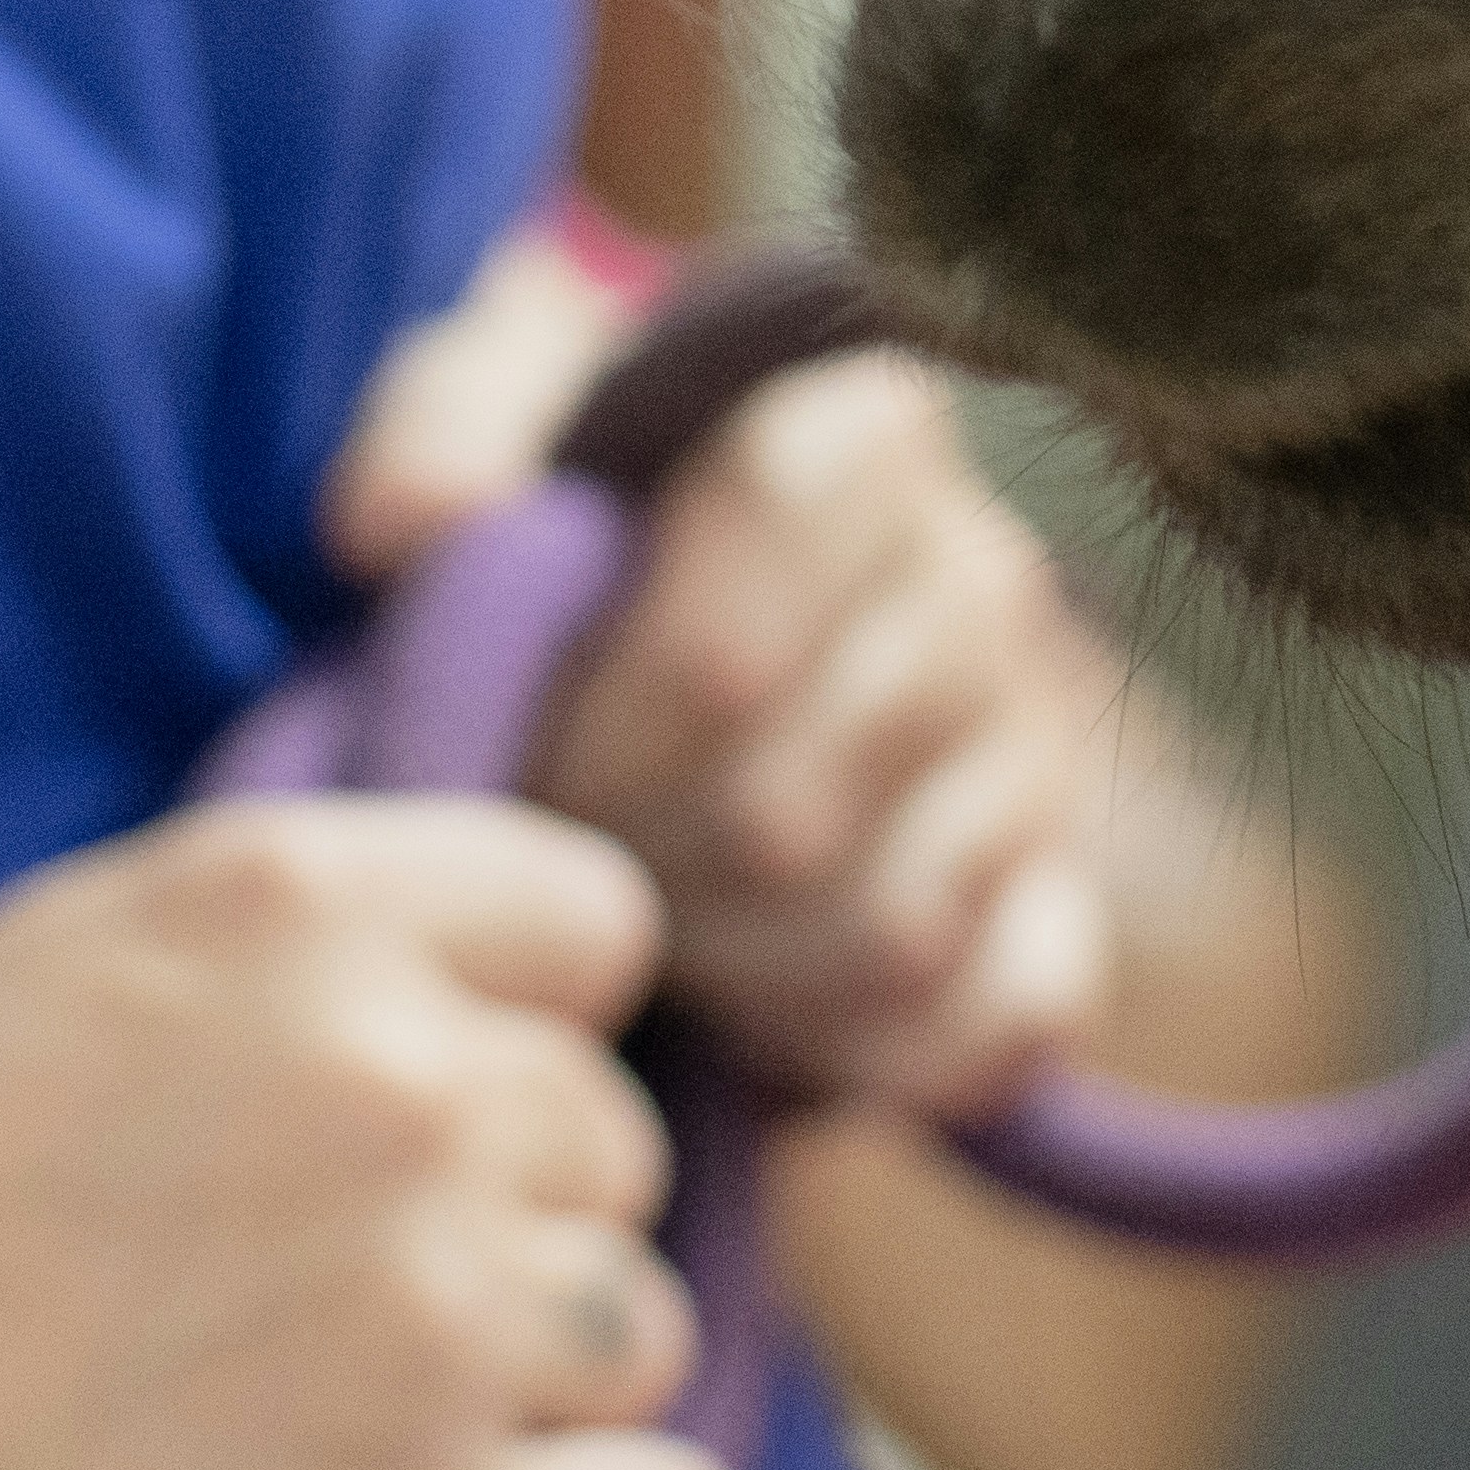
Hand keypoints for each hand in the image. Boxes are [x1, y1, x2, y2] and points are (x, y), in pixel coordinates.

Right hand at [0, 794, 740, 1469]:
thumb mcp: (66, 955)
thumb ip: (295, 939)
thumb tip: (477, 976)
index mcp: (300, 907)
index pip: (596, 926)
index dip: (527, 1024)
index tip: (426, 1110)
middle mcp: (400, 1081)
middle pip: (616, 1136)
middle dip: (515, 1216)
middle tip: (338, 1301)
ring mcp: (431, 1310)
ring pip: (650, 1325)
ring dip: (547, 1385)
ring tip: (371, 1424)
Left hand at [331, 241, 1122, 1122]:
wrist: (662, 633)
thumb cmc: (573, 516)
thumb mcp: (492, 421)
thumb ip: (438, 431)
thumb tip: (417, 519)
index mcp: (865, 438)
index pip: (721, 656)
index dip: (598, 740)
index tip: (528, 744)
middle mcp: (983, 580)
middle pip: (787, 816)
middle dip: (640, 863)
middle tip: (568, 847)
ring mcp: (1035, 752)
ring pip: (886, 934)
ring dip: (727, 966)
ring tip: (644, 912)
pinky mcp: (1052, 902)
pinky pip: (993, 1023)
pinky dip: (861, 1049)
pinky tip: (758, 1008)